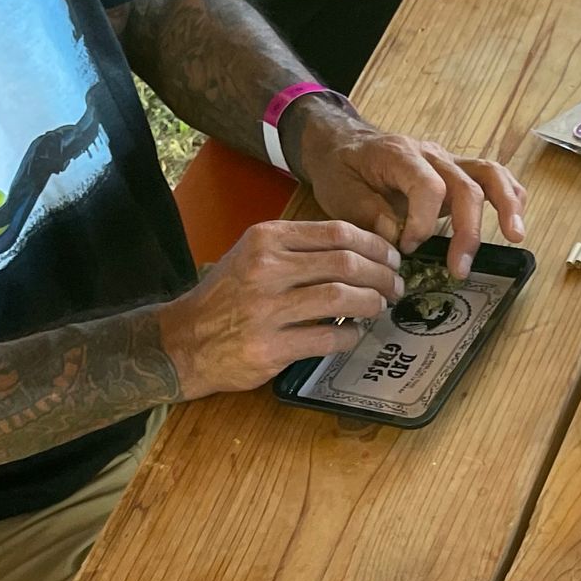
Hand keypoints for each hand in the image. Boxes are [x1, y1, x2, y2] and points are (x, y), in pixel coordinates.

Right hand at [159, 218, 400, 398]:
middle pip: (345, 263)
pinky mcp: (271, 348)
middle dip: (382, 275)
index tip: (391, 257)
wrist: (186, 340)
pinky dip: (351, 336)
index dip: (374, 245)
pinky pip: (328, 339)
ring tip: (379, 308)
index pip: (336, 232)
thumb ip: (297, 249)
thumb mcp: (253, 255)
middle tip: (395, 286)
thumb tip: (358, 250)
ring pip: (341, 299)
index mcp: (266, 239)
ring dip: (372, 304)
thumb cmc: (227, 297)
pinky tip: (355, 334)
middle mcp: (266, 269)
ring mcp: (267, 310)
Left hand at [293, 104, 526, 278]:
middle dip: (468, 231)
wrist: (342, 143)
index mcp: (400, 155)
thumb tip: (398, 236)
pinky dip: (509, 197)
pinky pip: (492, 178)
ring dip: (506, 206)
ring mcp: (449, 161)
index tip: (407, 248)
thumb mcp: (340, 193)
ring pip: (489, 175)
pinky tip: (515, 223)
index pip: (429, 187)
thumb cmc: (341, 169)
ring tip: (516, 236)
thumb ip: (368, 215)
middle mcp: (431, 154)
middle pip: (466, 186)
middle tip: (459, 270)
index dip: (424, 223)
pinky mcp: (458, 173)